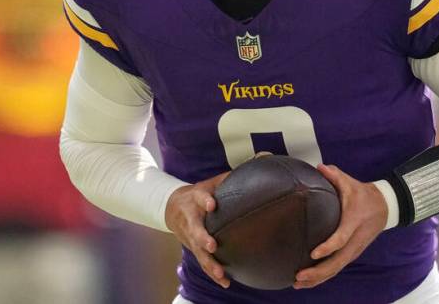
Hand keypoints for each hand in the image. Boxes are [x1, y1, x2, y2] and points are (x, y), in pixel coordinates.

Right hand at [165, 171, 230, 287]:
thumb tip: (266, 157)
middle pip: (195, 230)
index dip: (205, 201)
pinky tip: (225, 282)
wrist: (173, 207)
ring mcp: (190, 236)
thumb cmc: (202, 193)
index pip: (200, 197)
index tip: (212, 205)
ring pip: (198, 252)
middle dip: (202, 239)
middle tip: (212, 246)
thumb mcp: (213, 181)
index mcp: (196, 199)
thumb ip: (235, 174)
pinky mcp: (193, 248)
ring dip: (209, 264)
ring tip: (221, 274)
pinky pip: (203, 262)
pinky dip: (213, 273)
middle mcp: (191, 219)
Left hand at [293, 164, 387, 288]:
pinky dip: (323, 277)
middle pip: (337, 262)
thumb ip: (334, 175)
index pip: (341, 238)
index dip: (328, 247)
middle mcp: (355, 240)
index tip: (313, 253)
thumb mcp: (350, 183)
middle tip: (298, 276)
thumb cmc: (363, 195)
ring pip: (336, 269)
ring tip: (298, 283)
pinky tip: (308, 282)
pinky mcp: (351, 254)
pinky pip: (337, 268)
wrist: (384, 207)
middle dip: (318, 272)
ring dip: (318, 279)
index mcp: (353, 222)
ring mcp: (354, 250)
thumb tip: (319, 167)